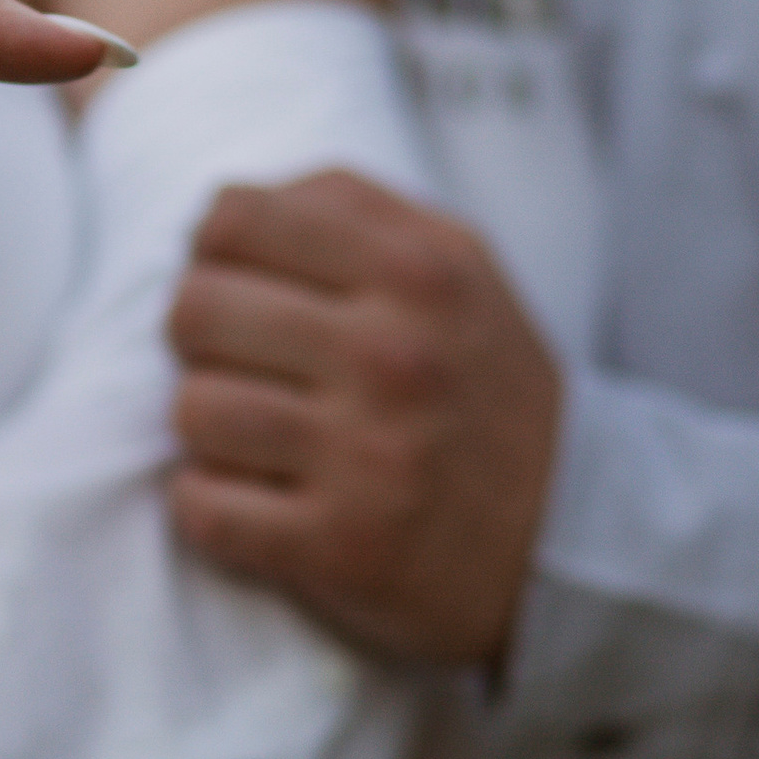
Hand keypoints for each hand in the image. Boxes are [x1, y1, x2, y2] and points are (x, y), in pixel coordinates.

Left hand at [165, 169, 561, 666]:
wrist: (567, 533)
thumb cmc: (477, 383)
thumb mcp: (453, 265)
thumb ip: (345, 210)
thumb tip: (218, 209)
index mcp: (418, 271)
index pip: (234, 220)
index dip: (212, 254)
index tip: (237, 287)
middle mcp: (394, 356)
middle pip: (196, 310)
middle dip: (197, 339)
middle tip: (240, 365)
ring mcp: (368, 457)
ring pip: (191, 410)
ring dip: (204, 426)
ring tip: (250, 433)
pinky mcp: (340, 548)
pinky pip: (202, 507)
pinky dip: (205, 503)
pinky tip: (249, 494)